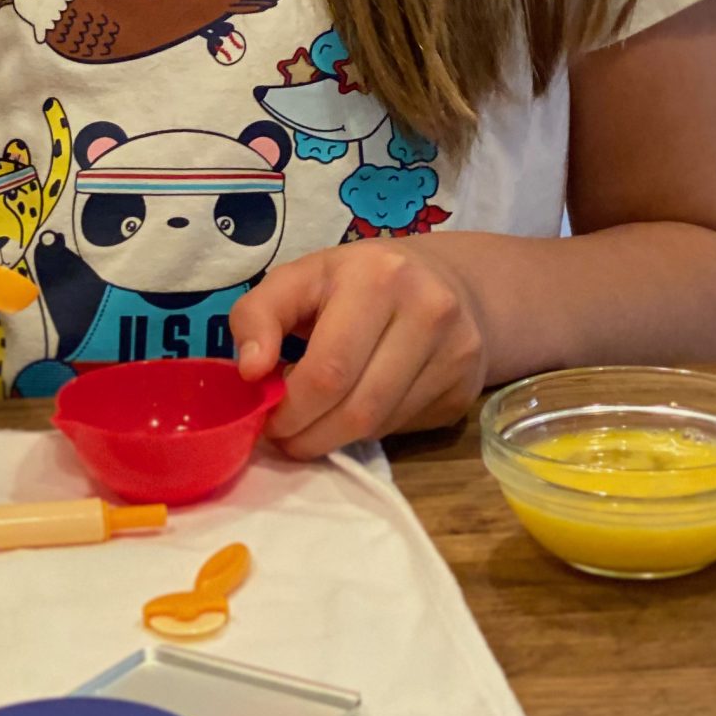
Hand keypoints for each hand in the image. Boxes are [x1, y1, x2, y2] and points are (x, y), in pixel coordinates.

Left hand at [229, 240, 488, 458]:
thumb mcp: (301, 278)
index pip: (329, 369)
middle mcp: (428, 311)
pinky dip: (370, 431)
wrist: (447, 281)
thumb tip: (249, 371)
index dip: (291, 408)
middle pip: (358, 408)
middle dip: (309, 435)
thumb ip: (258, 314)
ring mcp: (456, 352)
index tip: (268, 419)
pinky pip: (405, 428)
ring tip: (314, 426)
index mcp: (377, 276)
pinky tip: (357, 409)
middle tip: (286, 438)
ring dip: (336, 439)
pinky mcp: (467, 388)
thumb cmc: (357, 281)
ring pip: (381, 426)